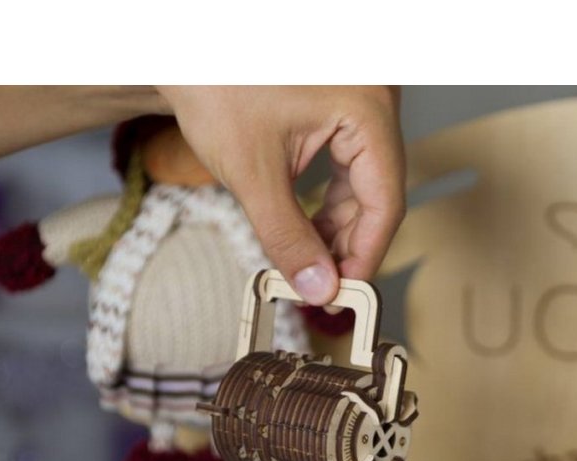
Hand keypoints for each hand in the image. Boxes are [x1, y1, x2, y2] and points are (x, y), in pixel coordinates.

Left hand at [155, 86, 405, 304]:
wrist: (191, 53)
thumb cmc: (217, 84)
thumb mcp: (253, 173)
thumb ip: (287, 236)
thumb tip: (316, 286)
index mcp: (367, 108)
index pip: (385, 200)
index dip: (365, 255)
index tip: (342, 293)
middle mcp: (374, 100)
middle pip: (379, 193)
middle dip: (349, 244)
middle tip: (323, 286)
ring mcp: (361, 102)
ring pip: (364, 183)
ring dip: (339, 227)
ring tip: (309, 263)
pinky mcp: (342, 108)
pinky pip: (349, 165)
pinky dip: (330, 201)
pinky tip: (310, 230)